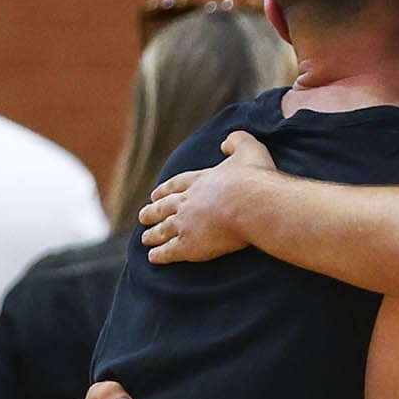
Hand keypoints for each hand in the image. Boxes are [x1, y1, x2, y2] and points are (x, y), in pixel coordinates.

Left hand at [141, 131, 274, 263]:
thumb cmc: (254, 179)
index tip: (155, 194)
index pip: (177, 185)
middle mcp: (188, 201)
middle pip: (165, 207)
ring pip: (163, 229)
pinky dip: (159, 254)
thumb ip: (236, 140)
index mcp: (200, 180)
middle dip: (153, 212)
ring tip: (145, 238)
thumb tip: (225, 143)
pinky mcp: (189, 244)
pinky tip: (152, 257)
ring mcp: (185, 223)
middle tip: (143, 216)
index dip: (166, 190)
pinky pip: (169, 251)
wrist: (252, 204)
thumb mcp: (248, 148)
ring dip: (153, 234)